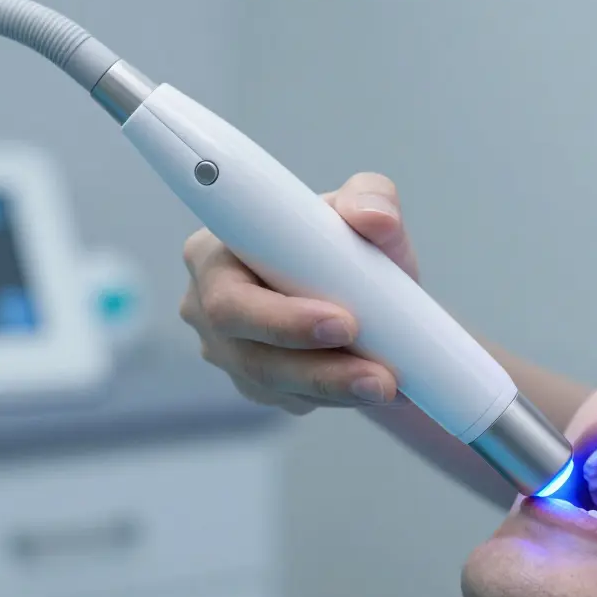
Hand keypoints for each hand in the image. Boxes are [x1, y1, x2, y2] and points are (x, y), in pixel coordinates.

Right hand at [180, 172, 418, 413]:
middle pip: (246, 346)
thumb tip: (374, 217)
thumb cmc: (348, 244)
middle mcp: (207, 304)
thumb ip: (371, 198)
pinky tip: (378, 392)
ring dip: (334, 388)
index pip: (226, 285)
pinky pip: (292, 399)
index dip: (278, 313)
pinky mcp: (254, 384)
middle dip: (314, 364)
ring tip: (389, 387)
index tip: (342, 323)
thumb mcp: (366, 210)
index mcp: (216, 250)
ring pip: (272, 381)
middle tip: (377, 372)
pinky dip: (337, 397)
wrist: (367, 298)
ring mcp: (227, 350)